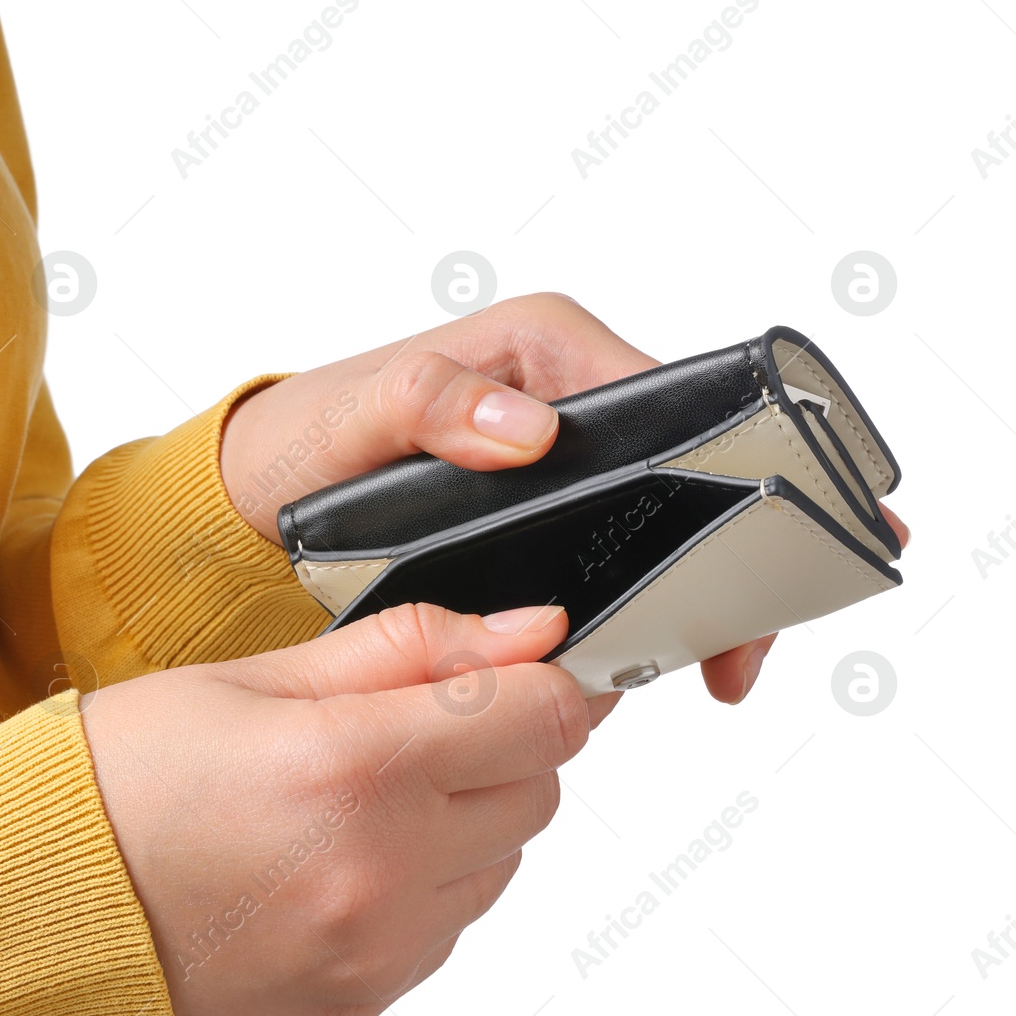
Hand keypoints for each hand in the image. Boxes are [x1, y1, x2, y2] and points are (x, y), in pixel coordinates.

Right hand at [82, 602, 593, 1015]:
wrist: (41, 896)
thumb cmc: (127, 774)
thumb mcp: (261, 674)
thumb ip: (410, 647)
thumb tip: (525, 632)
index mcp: (351, 765)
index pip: (542, 717)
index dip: (544, 678)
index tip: (522, 665)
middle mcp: (378, 870)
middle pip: (538, 789)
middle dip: (500, 742)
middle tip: (412, 725)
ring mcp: (377, 947)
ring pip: (503, 861)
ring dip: (464, 816)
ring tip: (358, 796)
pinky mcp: (366, 998)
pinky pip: (452, 925)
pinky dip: (426, 882)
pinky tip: (343, 855)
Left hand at [218, 293, 908, 702]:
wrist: (262, 495)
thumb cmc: (302, 438)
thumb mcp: (351, 411)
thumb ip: (427, 401)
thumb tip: (524, 427)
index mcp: (544, 347)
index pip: (673, 399)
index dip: (731, 469)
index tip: (752, 549)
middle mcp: (566, 397)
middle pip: (687, 468)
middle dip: (731, 552)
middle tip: (743, 645)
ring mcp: (560, 461)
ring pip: (660, 521)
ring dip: (696, 591)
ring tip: (714, 667)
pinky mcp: (543, 513)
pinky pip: (614, 556)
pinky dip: (641, 606)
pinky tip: (647, 659)